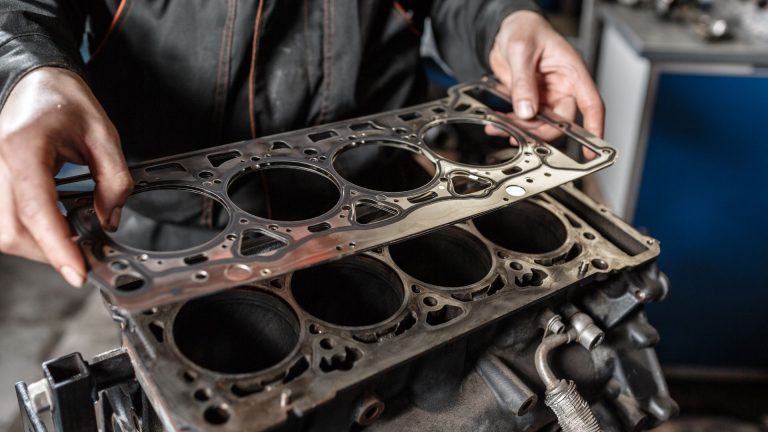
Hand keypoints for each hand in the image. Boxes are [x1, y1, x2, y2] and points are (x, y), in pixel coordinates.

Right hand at [0, 67, 132, 286]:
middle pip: (11, 230)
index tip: (77, 272)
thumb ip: (113, 179)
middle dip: (49, 252)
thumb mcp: (104, 134)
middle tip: (84, 257)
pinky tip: (55, 226)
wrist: (37, 81)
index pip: (36, 208)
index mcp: (23, 146)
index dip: (56, 247)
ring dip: (38, 245)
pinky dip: (29, 232)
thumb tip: (110, 220)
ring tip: (72, 238)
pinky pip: (3, 219)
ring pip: (2, 231)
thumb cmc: (66, 100)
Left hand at [489, 11, 603, 137]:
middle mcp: (562, 88)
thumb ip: (524, 81)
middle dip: (539, 131)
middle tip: (516, 131)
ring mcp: (545, 97)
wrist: (504, 30)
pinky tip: (497, 123)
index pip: (591, 104)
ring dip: (520, 130)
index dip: (594, 128)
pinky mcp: (529, 101)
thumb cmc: (524, 28)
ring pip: (539, 125)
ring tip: (499, 126)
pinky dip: (510, 124)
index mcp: (572, 72)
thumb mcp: (522, 50)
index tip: (591, 149)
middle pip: (560, 122)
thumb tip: (526, 110)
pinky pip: (523, 120)